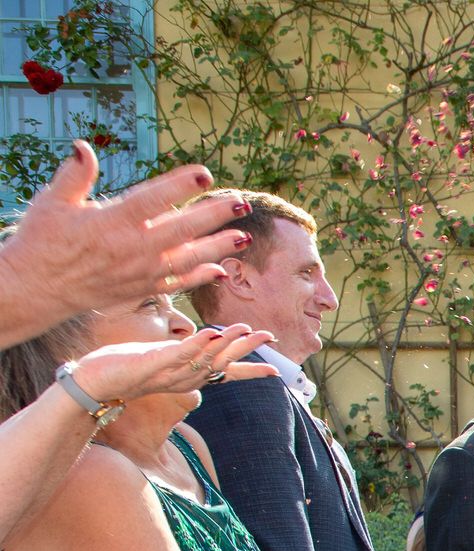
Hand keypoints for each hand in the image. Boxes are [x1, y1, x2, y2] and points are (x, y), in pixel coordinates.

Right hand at [0, 145, 248, 338]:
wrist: (38, 288)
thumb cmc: (42, 241)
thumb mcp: (53, 202)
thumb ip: (74, 175)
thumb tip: (83, 146)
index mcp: (113, 221)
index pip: (154, 199)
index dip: (181, 186)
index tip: (205, 174)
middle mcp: (134, 247)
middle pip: (183, 228)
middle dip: (215, 215)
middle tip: (242, 203)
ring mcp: (142, 271)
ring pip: (189, 257)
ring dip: (218, 247)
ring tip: (243, 236)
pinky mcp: (143, 288)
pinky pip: (179, 283)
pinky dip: (201, 276)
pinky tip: (221, 269)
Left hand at [70, 325, 277, 403]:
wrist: (91, 384)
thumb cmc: (121, 370)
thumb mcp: (156, 363)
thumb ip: (178, 358)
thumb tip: (192, 350)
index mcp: (188, 377)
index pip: (225, 374)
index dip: (250, 372)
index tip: (276, 372)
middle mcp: (184, 378)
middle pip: (222, 363)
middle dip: (246, 349)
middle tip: (269, 336)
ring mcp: (168, 372)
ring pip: (205, 358)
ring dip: (226, 344)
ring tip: (245, 329)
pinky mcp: (150, 364)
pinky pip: (178, 355)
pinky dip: (196, 345)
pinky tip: (210, 332)